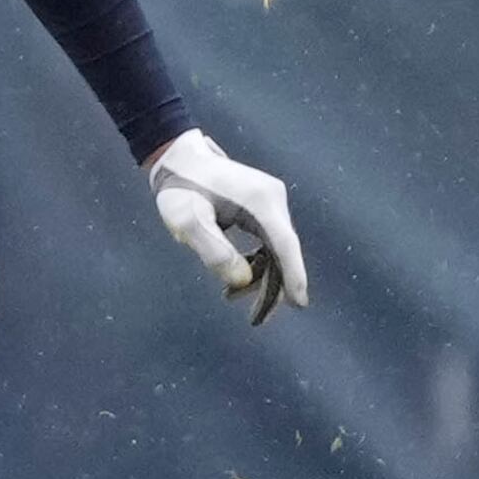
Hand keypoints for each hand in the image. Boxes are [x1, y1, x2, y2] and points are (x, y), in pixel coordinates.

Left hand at [144, 127, 307, 323]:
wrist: (178, 158)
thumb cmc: (180, 189)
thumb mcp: (187, 221)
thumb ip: (213, 250)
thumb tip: (243, 281)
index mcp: (260, 201)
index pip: (284, 245)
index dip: (293, 276)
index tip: (300, 304)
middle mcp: (272, 199)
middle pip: (283, 252)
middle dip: (273, 287)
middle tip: (256, 320)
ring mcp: (270, 202)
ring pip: (276, 250)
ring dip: (262, 278)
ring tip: (230, 298)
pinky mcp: (262, 207)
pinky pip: (267, 242)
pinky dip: (257, 263)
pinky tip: (237, 279)